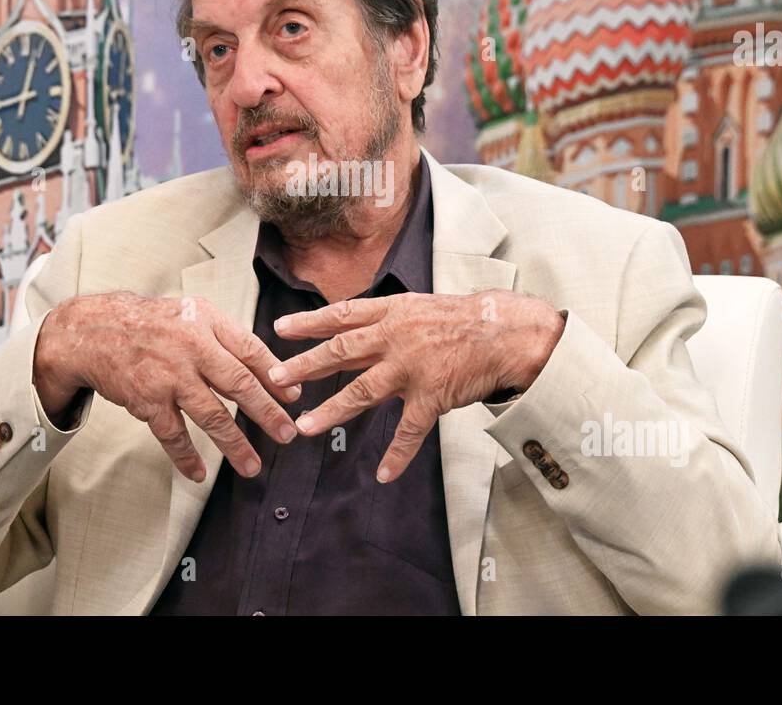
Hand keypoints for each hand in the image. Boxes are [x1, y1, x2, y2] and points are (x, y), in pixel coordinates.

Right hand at [33, 293, 298, 481]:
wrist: (95, 329)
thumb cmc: (155, 324)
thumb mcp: (194, 314)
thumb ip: (228, 338)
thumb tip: (271, 370)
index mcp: (208, 322)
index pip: (250, 350)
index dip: (275, 375)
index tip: (294, 398)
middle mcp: (191, 347)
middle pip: (238, 384)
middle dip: (267, 413)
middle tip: (287, 434)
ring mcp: (169, 375)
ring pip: (211, 415)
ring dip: (234, 444)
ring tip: (253, 466)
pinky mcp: (147, 399)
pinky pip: (172, 434)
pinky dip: (186, 456)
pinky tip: (199, 473)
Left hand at [268, 291, 563, 482]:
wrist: (505, 330)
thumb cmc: (463, 318)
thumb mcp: (418, 307)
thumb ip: (385, 322)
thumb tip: (350, 330)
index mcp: (392, 313)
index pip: (341, 315)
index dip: (309, 322)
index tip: (279, 328)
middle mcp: (396, 337)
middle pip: (341, 351)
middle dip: (305, 366)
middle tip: (276, 379)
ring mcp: (412, 367)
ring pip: (363, 391)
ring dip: (332, 411)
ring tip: (306, 428)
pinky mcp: (432, 395)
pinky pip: (410, 430)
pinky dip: (397, 455)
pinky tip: (384, 474)